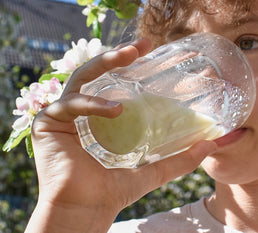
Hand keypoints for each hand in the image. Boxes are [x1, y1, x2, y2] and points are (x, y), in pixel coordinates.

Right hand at [25, 39, 216, 232]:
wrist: (86, 211)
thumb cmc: (112, 192)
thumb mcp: (151, 170)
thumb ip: (179, 159)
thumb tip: (211, 145)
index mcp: (97, 116)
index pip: (111, 81)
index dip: (127, 63)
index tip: (150, 48)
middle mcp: (77, 110)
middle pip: (95, 72)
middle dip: (117, 54)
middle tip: (142, 45)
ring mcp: (60, 114)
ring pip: (81, 78)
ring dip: (105, 64)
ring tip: (130, 59)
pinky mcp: (46, 123)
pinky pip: (70, 104)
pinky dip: (92, 104)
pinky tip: (115, 110)